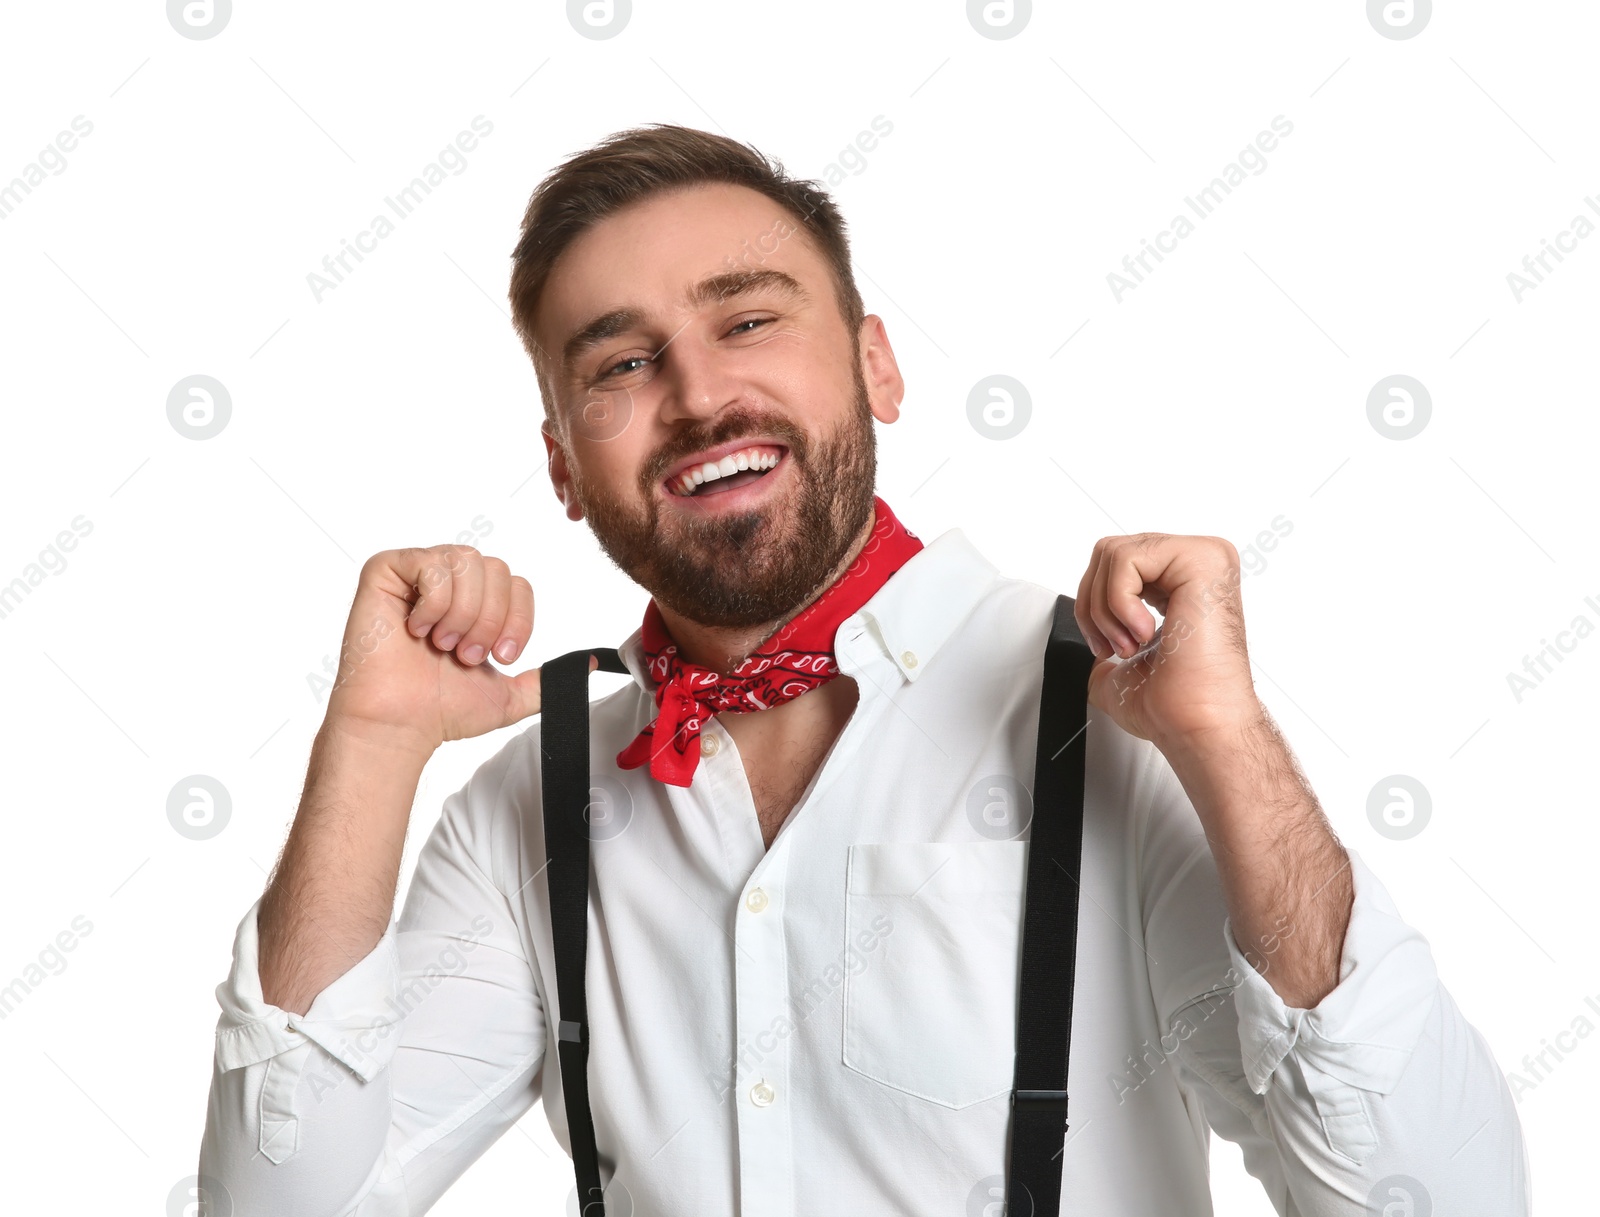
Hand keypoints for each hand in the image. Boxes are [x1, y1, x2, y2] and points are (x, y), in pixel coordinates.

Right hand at [325, 544, 594, 754]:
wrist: (401, 724)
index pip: (517, 584)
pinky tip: (417, 629)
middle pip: (497, 568)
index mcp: (476, 603)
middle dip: (490, 619)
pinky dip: (433, 603)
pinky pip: (430, 563)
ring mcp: (417, 573)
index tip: (500, 656)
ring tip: (443, 643)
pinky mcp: (386, 570)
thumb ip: (548, 678)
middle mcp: (449, 582)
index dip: (516, 620)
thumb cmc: (442, 709)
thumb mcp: (510, 695)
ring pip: (468, 562)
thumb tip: (588, 665)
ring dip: (463, 613)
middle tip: (466, 654)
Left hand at [1073, 533, 1260, 747]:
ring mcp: (1204, 558)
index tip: (1108, 647)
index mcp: (1183, 582)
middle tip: (1116, 646)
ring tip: (1131, 643)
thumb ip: (1105, 640)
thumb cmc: (1175, 705)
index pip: (1115, 564)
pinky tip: (1144, 633)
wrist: (1197, 725)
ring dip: (1106, 609)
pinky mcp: (1202, 560)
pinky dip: (1118, 603)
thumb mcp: (1121, 667)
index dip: (1094, 605)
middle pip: (1109, 553)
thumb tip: (1084, 646)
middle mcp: (1197, 565)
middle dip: (1094, 606)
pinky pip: (1127, 559)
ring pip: (1114, 554)